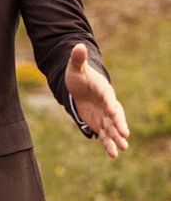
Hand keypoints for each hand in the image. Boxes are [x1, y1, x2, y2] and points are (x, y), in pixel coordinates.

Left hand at [65, 43, 128, 158]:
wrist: (79, 86)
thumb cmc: (78, 75)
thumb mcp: (75, 67)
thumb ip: (77, 59)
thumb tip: (78, 46)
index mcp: (103, 90)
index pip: (108, 98)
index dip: (111, 105)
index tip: (114, 113)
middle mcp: (107, 104)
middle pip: (115, 116)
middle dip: (119, 125)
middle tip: (125, 136)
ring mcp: (105, 115)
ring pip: (112, 128)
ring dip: (116, 139)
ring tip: (122, 150)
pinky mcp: (100, 124)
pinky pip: (105, 135)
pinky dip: (108, 144)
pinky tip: (113, 155)